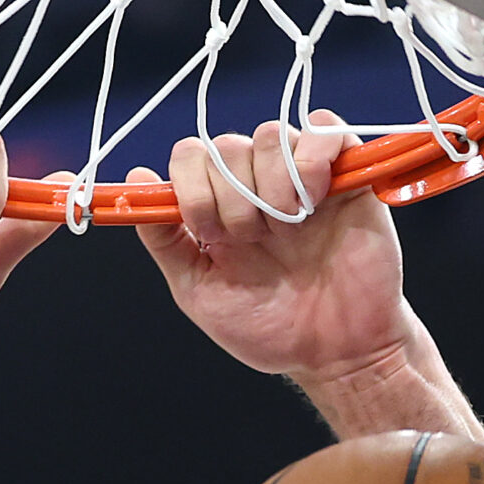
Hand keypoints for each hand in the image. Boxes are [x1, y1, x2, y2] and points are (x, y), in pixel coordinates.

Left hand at [131, 112, 414, 385]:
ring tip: (289, 230)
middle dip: (233, 199)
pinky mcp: (348, 174)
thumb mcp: (199, 290)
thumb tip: (134, 178)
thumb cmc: (269, 330)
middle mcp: (257, 185)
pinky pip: (324, 128)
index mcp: (219, 208)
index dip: (193, 189)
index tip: (212, 236)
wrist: (335, 354)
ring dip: (272, 186)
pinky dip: (312, 158)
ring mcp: (302, 177)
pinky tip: (314, 200)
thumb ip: (165, 239)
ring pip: (270, 135)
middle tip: (255, 241)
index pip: (190, 156)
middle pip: (226, 145)